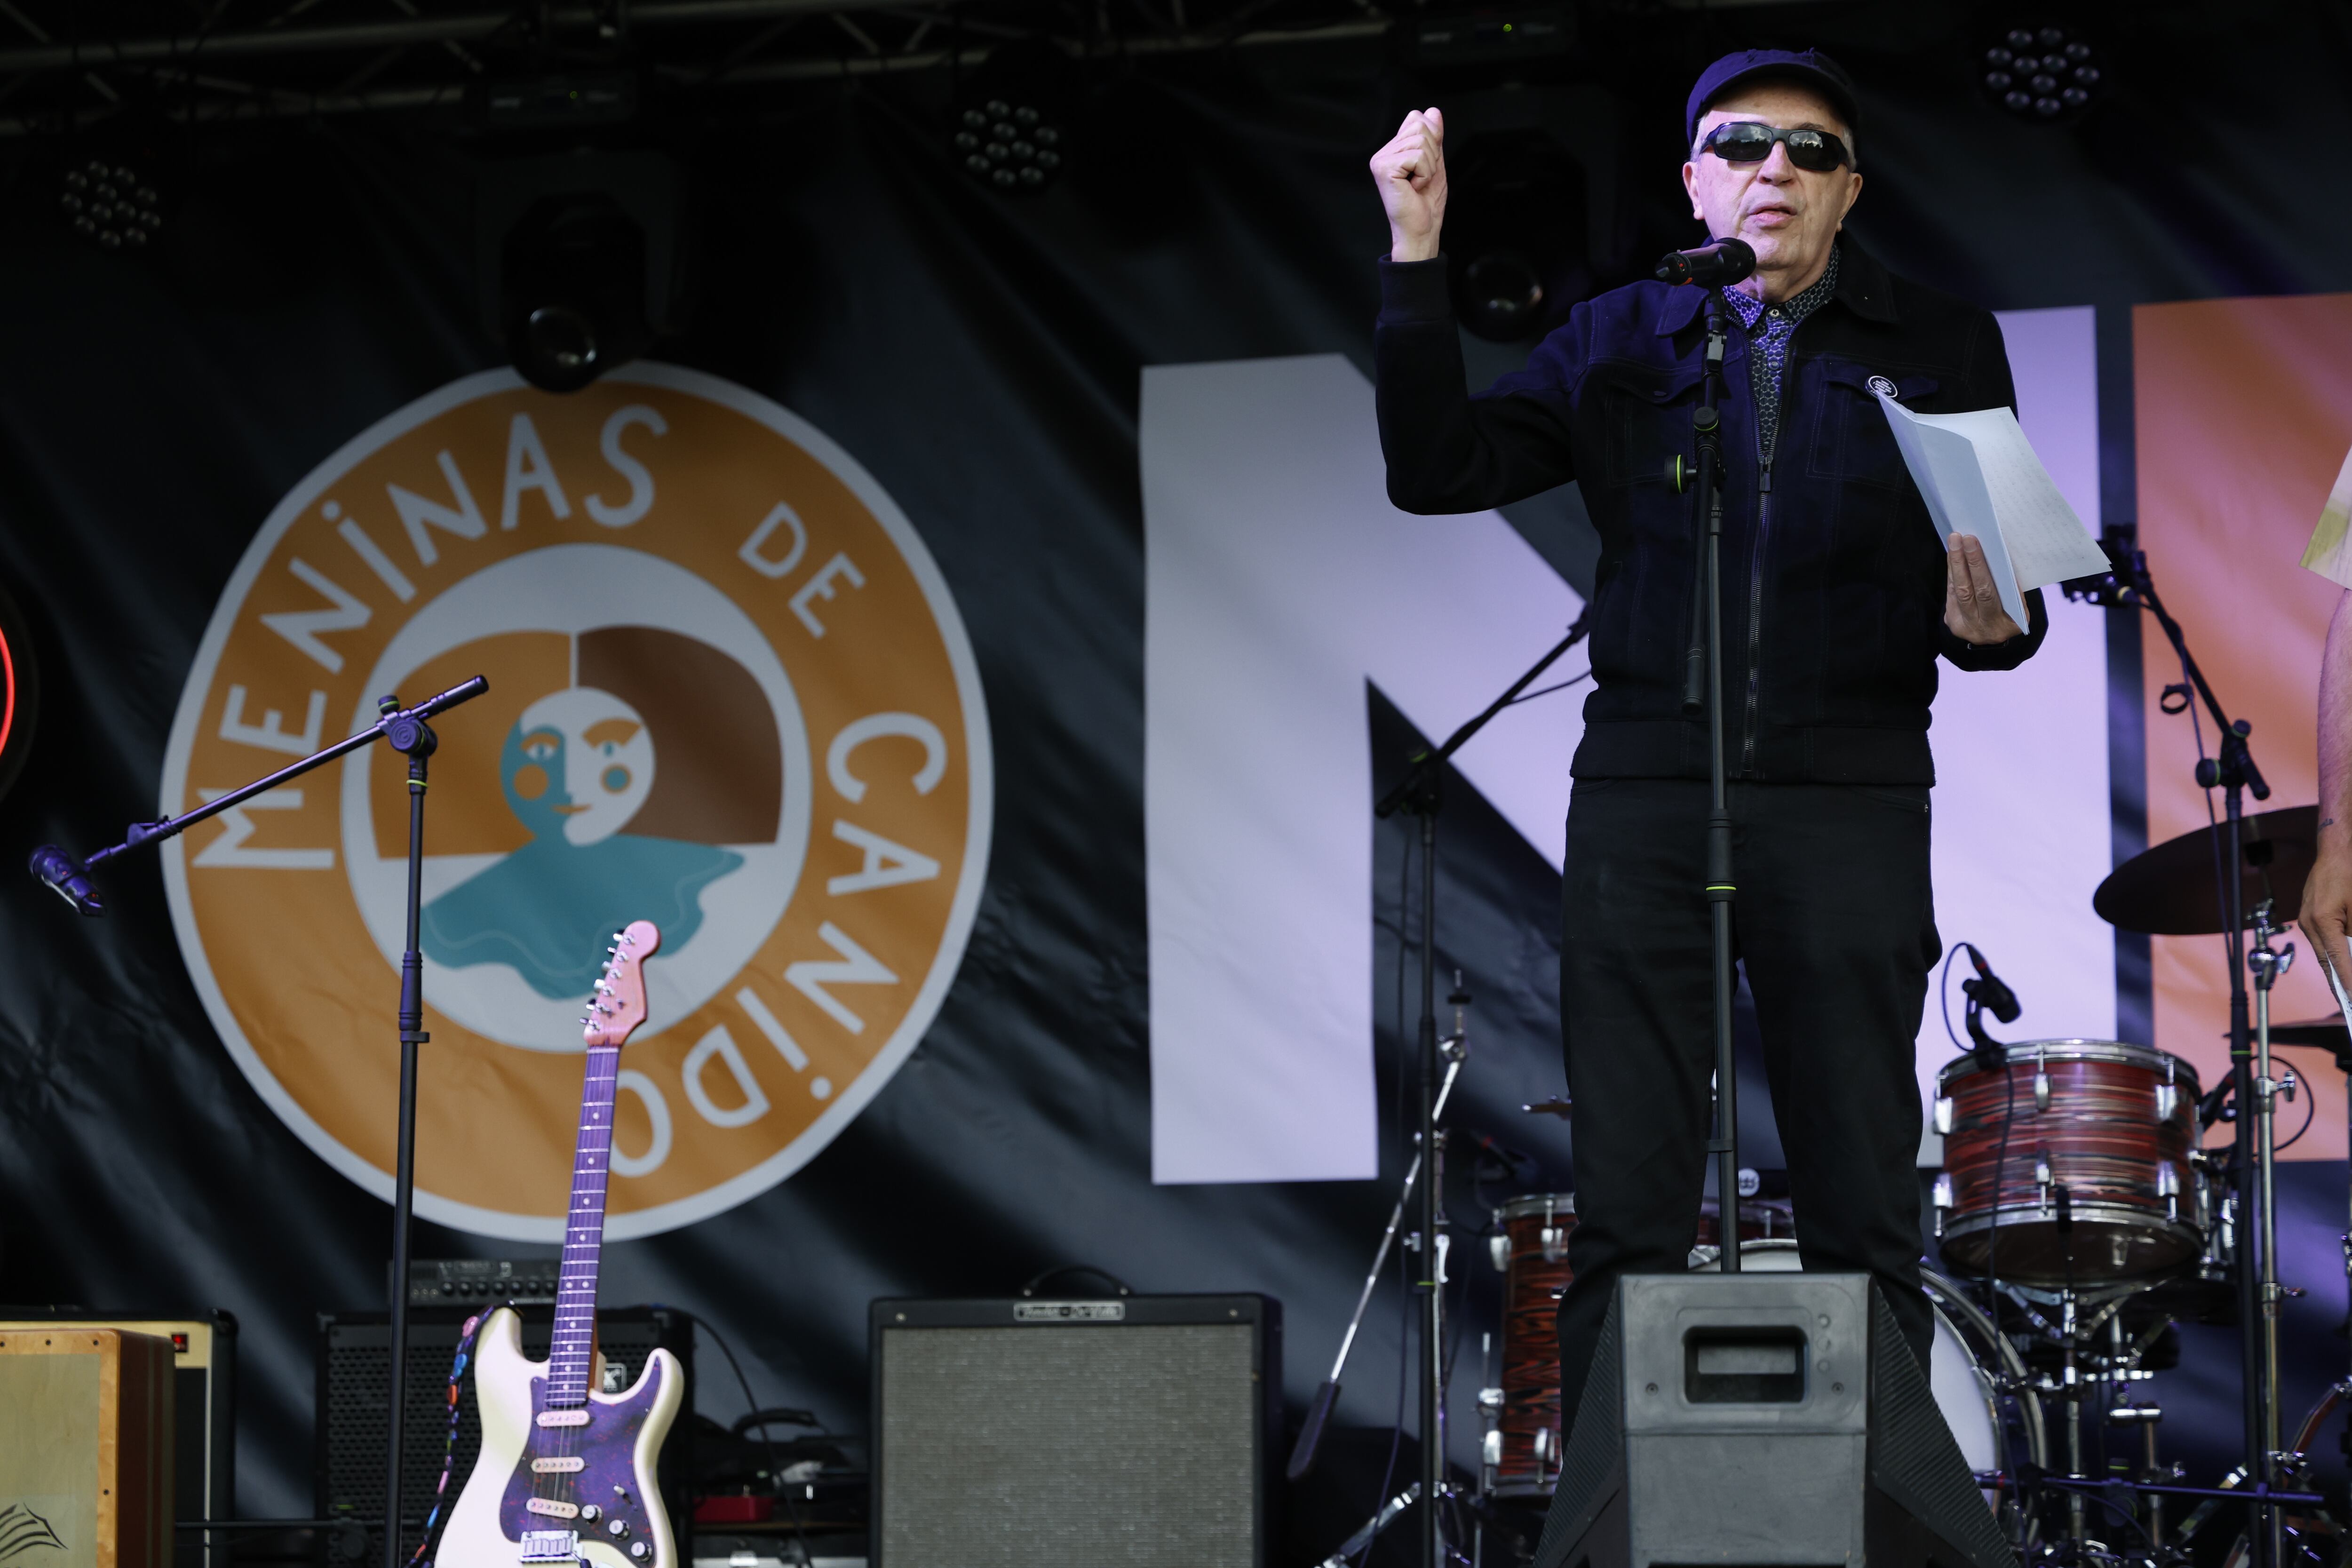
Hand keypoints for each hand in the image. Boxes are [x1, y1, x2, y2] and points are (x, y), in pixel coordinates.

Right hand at [1370, 108, 1446, 263]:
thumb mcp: (1435, 162)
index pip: (1417, 118)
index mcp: (1393, 150)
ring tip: (1418, 184)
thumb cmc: (1426, 203)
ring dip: (1429, 165)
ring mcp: (1381, 160)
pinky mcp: (1384, 169)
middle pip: (1419, 125)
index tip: (1426, 166)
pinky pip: (1417, 156)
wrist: (1421, 230)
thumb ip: (1434, 137)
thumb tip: (1432, 111)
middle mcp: (1383, 153)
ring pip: (1421, 140)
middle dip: (1432, 152)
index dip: (1432, 139)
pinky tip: (1413, 188)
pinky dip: (1424, 174)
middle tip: (1422, 177)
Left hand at [1944, 534, 2023, 643]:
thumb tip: (1992, 553)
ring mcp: (1965, 627)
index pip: (1988, 592)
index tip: (1973, 542)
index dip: (1978, 566)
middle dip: (1963, 561)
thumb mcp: (2018, 604)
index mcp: (2007, 623)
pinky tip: (1954, 557)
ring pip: (1957, 592)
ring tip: (1955, 542)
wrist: (1998, 637)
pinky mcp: (1953, 624)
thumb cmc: (2013, 612)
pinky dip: (1953, 574)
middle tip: (1960, 538)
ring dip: (1955, 564)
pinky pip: (1951, 595)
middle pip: (1969, 591)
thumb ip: (2007, 585)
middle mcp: (1983, 628)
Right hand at [2300, 823, 2351, 1004]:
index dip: (2349, 984)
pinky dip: (2335, 958)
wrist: (2336, 851)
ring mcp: (2307, 921)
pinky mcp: (2309, 918)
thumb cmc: (2350, 874)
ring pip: (2324, 956)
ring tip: (2349, 991)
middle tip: (2350, 1005)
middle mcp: (2310, 924)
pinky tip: (2344, 967)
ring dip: (2338, 973)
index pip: (2339, 961)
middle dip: (2340, 987)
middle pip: (2327, 964)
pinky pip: (2323, 944)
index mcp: (2323, 921)